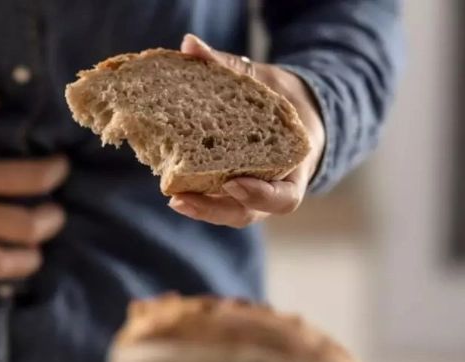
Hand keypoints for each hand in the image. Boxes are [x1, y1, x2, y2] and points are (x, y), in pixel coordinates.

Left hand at [168, 34, 326, 227]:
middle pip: (246, 212)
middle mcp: (273, 187)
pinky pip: (216, 198)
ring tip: (173, 198)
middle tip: (180, 199)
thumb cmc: (281, 98)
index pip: (284, 198)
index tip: (232, 182)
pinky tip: (170, 183)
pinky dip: (196, 193)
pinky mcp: (231, 189)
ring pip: (228, 211)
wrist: (291, 111)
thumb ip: (229, 66)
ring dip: (201, 208)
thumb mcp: (264, 81)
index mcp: (295, 167)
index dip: (260, 195)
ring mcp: (251, 193)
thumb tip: (190, 45)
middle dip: (213, 210)